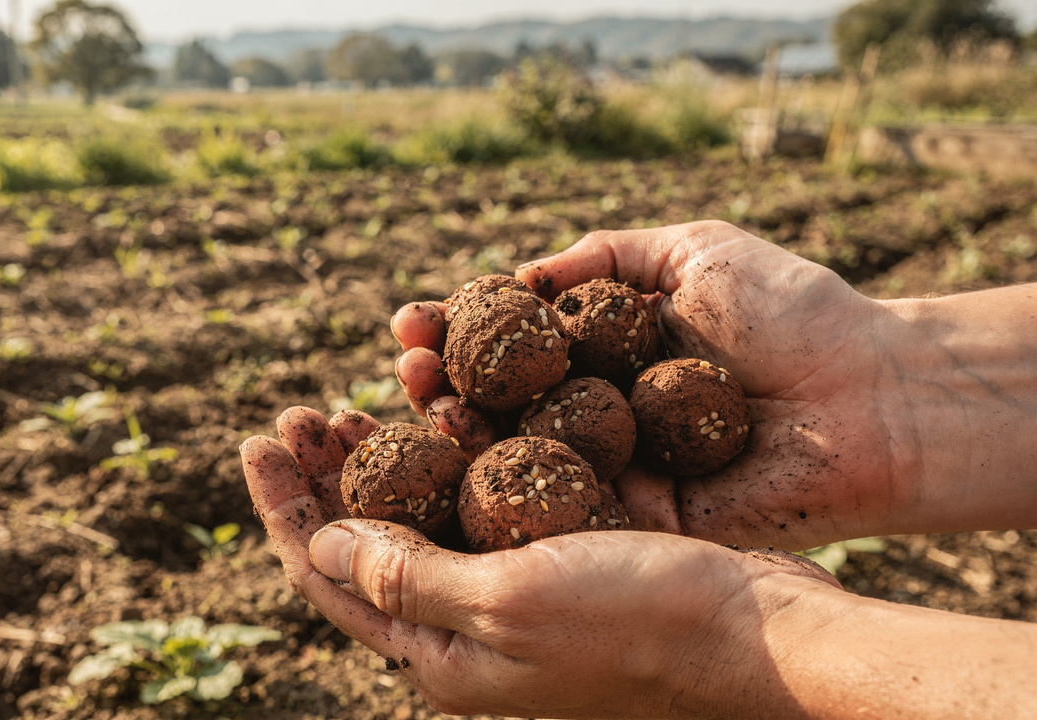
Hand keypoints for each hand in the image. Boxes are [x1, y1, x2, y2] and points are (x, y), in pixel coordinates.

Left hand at [240, 408, 845, 718]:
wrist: (766, 636)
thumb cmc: (641, 623)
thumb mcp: (509, 603)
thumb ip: (409, 578)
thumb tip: (322, 545)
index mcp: (440, 653)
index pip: (330, 576)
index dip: (286, 508)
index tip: (260, 437)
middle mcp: (469, 630)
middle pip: (368, 547)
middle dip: (326, 481)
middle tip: (303, 412)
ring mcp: (515, 596)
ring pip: (424, 522)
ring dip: (385, 466)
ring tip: (355, 406)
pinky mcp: (560, 562)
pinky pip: (485, 505)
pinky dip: (456, 459)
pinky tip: (450, 413)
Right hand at [395, 221, 909, 549]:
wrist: (871, 396)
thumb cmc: (793, 312)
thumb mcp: (694, 251)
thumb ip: (605, 257)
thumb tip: (520, 277)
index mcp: (611, 355)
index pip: (513, 348)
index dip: (458, 333)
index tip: (413, 319)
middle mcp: (601, 414)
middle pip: (498, 404)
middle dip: (440, 382)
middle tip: (402, 361)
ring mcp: (614, 469)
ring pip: (513, 456)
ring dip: (453, 430)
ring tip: (413, 396)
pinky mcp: (634, 519)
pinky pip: (557, 505)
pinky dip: (503, 485)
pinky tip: (459, 454)